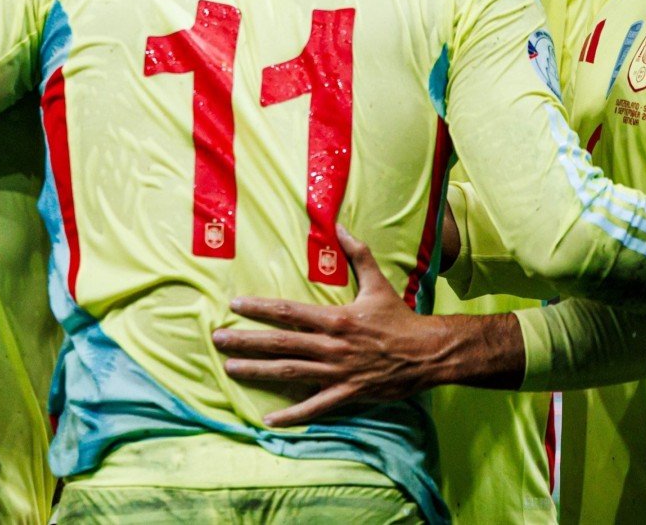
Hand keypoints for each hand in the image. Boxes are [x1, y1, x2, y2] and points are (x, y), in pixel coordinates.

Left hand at [214, 226, 452, 425]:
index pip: (289, 312)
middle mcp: (332, 346)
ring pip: (290, 372)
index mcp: (335, 319)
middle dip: (246, 341)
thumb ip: (357, 254)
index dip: (259, 308)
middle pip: (280, 343)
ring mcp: (338, 373)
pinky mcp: (347, 394)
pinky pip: (315, 407)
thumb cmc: (400, 318)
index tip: (234, 306)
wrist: (427, 353)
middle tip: (218, 339)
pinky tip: (269, 419)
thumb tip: (340, 226)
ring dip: (258, 371)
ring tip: (230, 369)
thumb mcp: (378, 283)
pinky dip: (292, 414)